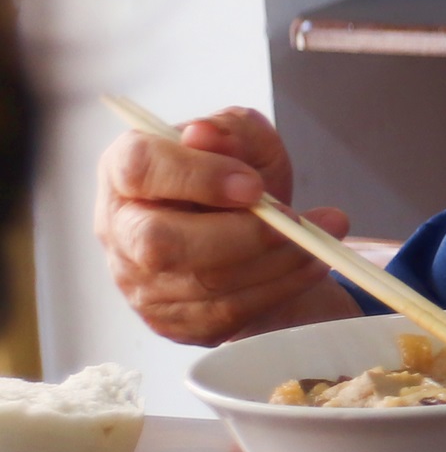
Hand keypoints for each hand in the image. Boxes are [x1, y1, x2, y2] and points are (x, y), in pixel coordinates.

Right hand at [96, 107, 358, 344]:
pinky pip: (230, 312)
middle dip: (242, 233)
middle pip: (161, 242)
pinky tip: (310, 264)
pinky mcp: (173, 321)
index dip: (198, 176)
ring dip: (276, 260)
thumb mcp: (247, 143)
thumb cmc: (239, 181)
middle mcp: (120, 229)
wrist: (255, 238)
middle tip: (293, 219)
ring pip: (205, 281)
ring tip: (320, 237)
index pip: (138, 169)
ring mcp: (139, 282)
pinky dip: (282, 286)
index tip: (254, 185)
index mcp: (123, 171)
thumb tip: (204, 135)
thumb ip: (232, 131)